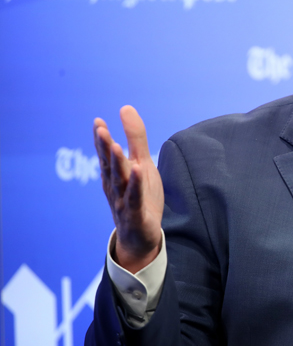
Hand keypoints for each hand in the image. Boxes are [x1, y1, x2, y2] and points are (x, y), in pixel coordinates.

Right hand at [94, 106, 163, 272]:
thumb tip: (125, 108)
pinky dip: (135, 185)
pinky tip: (138, 170)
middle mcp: (115, 187)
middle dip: (104, 148)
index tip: (98, 122)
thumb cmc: (139, 197)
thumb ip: (135, 138)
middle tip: (100, 130)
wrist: (141, 237)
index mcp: (115, 175)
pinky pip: (135, 199)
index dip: (101, 140)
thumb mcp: (141, 163)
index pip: (106, 155)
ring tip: (114, 145)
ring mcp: (124, 202)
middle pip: (109, 166)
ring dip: (116, 164)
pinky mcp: (136, 215)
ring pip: (119, 181)